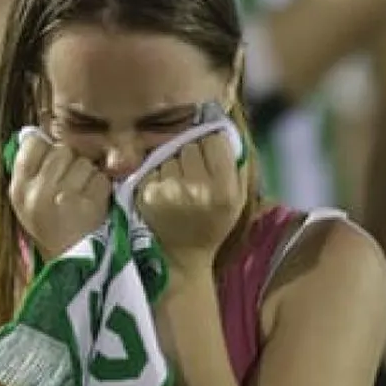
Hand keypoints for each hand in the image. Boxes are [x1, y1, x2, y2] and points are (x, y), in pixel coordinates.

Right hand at [8, 135, 110, 260]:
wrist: (69, 266)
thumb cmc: (50, 226)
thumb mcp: (27, 201)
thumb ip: (30, 168)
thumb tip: (36, 131)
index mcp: (18, 188)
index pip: (33, 144)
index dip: (48, 150)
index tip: (53, 165)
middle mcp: (37, 192)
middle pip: (62, 150)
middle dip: (71, 163)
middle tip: (71, 185)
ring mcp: (62, 198)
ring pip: (84, 163)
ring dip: (89, 176)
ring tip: (82, 197)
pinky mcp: (87, 206)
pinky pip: (101, 179)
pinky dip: (102, 189)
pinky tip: (94, 204)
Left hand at [137, 134, 245, 270]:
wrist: (181, 256)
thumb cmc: (212, 224)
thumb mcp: (238, 199)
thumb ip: (236, 165)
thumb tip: (225, 128)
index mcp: (224, 189)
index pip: (215, 140)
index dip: (212, 145)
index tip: (210, 156)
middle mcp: (197, 188)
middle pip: (190, 145)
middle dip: (191, 154)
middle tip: (193, 172)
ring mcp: (169, 191)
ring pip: (169, 154)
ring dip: (172, 163)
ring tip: (177, 183)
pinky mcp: (147, 193)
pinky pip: (152, 166)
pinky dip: (157, 174)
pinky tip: (163, 190)